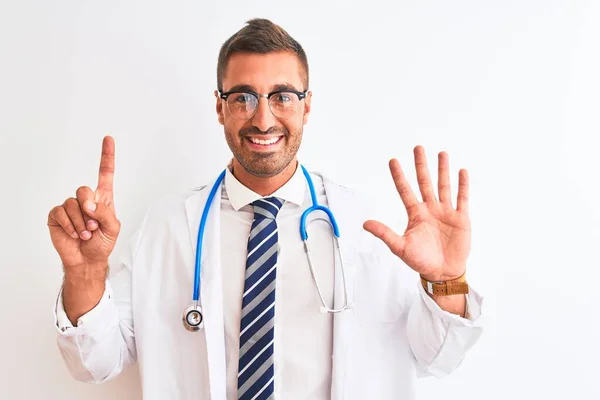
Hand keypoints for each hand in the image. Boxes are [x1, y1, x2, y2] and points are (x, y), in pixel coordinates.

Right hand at [47, 136, 119, 270]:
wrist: (87, 260)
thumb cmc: (102, 243)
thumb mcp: (113, 228)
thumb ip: (105, 213)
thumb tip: (89, 204)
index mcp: (102, 198)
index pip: (105, 173)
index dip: (106, 156)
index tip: (108, 139)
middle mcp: (86, 199)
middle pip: (83, 189)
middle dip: (89, 208)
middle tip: (93, 226)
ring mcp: (70, 207)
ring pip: (73, 203)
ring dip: (81, 222)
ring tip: (86, 234)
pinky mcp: (57, 215)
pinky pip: (61, 212)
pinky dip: (70, 225)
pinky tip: (75, 234)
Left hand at [363, 146, 470, 281]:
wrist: (442, 273)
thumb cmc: (421, 261)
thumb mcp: (400, 247)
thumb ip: (385, 234)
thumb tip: (365, 223)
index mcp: (415, 214)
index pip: (405, 190)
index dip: (399, 176)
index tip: (392, 160)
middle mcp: (430, 209)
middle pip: (424, 182)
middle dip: (421, 165)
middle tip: (417, 148)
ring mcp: (446, 212)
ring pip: (444, 186)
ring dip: (443, 170)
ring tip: (441, 153)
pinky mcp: (461, 218)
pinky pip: (462, 198)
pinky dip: (462, 185)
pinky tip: (462, 171)